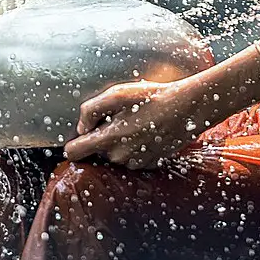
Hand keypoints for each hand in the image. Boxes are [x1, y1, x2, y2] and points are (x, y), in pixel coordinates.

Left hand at [62, 79, 203, 169]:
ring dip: (120, 143)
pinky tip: (146, 132)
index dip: (73, 144)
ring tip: (136, 123)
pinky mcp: (149, 165)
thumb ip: (91, 110)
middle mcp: (120, 157)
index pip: (74, 153)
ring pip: (115, 156)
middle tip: (119, 119)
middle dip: (102, 138)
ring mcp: (135, 163)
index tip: (81, 136)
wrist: (186, 109)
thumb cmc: (151, 98)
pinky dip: (135, 148)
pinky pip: (132, 159)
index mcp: (108, 139)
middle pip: (97, 153)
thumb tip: (81, 128)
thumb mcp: (117, 94)